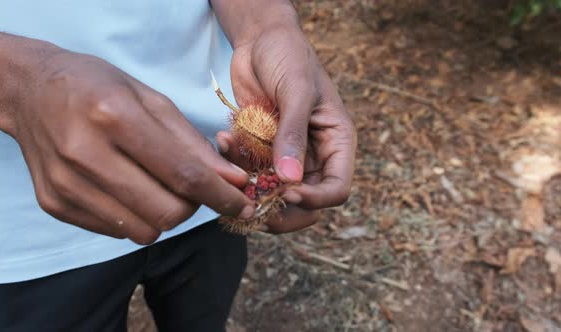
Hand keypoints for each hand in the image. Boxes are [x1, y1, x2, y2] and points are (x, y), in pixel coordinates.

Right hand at [13, 50, 254, 243]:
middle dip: (193, 207)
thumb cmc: (98, 87)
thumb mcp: (151, 99)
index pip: (183, 174)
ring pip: (143, 231)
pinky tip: (126, 187)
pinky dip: (134, 215)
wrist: (29, 91)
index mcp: (114, 116)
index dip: (221, 195)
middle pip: (166, 212)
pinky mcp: (54, 204)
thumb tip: (232, 180)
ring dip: (164, 214)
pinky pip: (116, 231)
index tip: (244, 202)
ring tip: (157, 185)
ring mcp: (65, 184)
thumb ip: (193, 143)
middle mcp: (84, 153)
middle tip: (192, 187)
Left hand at [216, 22, 356, 232]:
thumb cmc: (288, 55)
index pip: (336, 189)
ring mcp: (285, 154)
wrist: (260, 38)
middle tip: (255, 204)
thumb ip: (293, 134)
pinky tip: (224, 140)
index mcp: (335, 142)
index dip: (315, 200)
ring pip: (273, 194)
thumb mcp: (296, 90)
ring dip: (251, 189)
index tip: (288, 193)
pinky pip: (248, 172)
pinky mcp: (259, 149)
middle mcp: (313, 154)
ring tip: (232, 169)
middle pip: (305, 203)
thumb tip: (291, 180)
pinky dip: (234, 165)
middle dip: (281, 210)